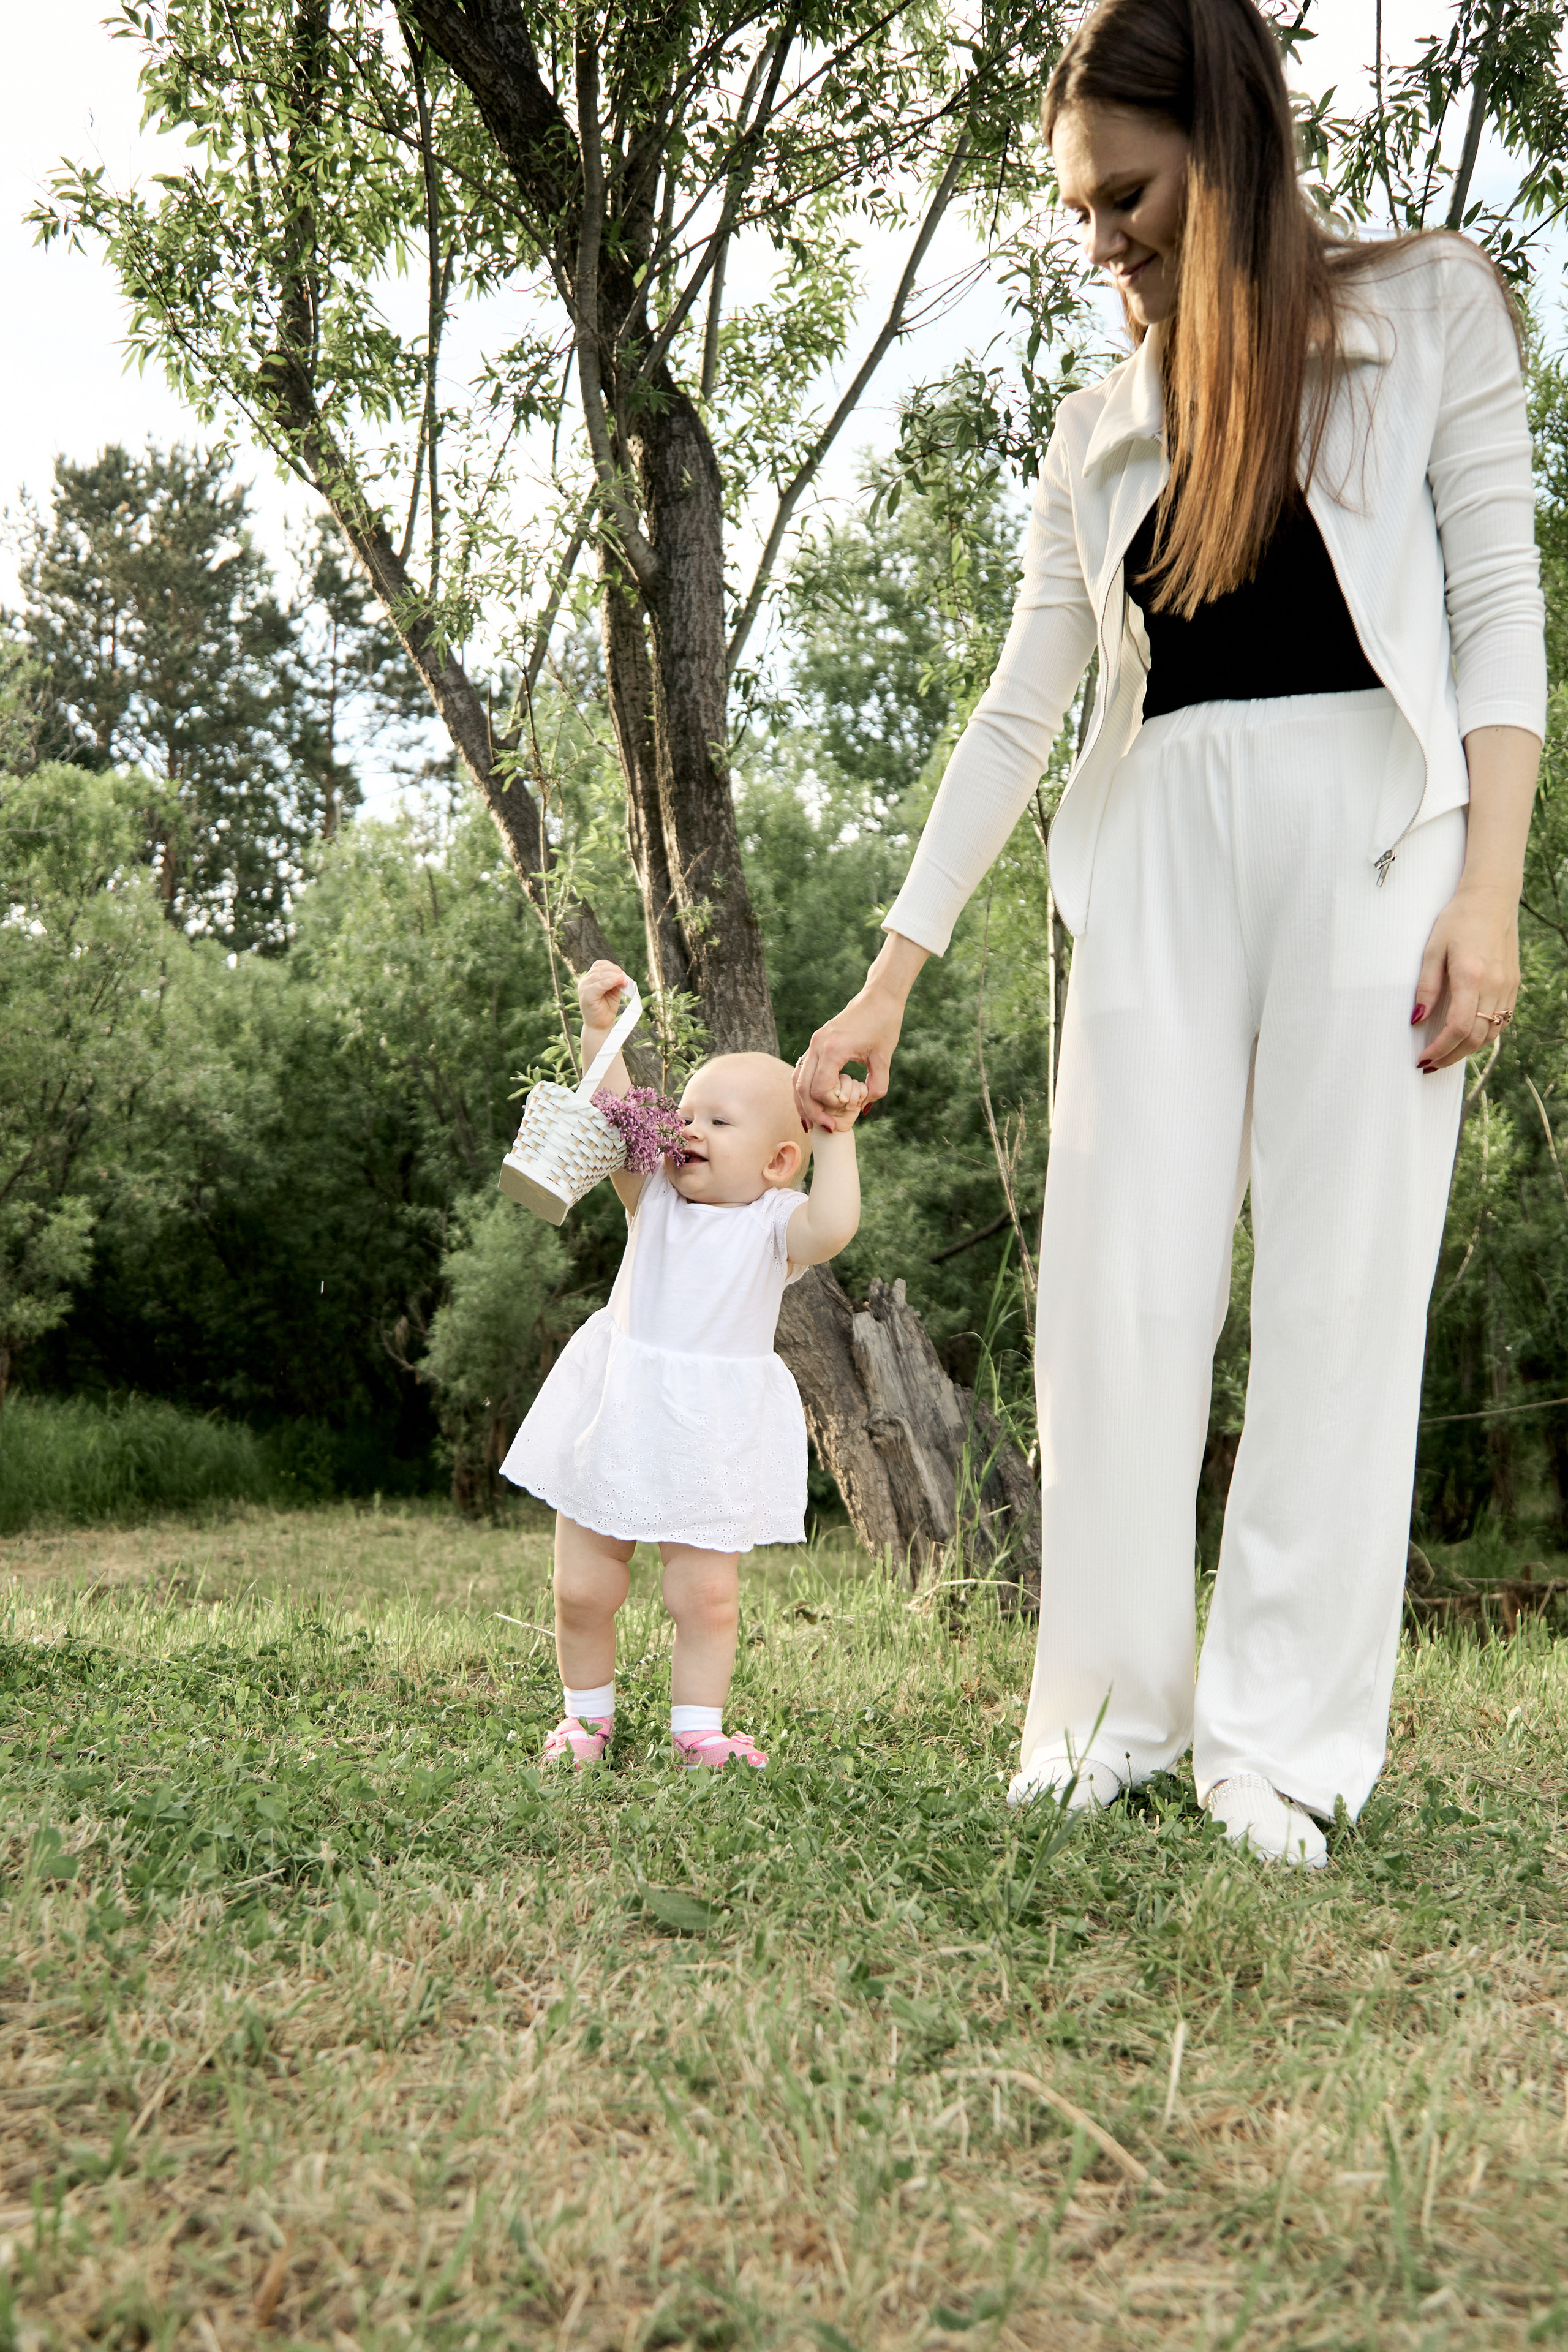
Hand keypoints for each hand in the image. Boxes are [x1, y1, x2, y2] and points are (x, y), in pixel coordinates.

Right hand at [578, 958, 630, 1033]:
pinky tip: (619, 982)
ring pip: (600, 976)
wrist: (601, 1025)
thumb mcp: (613, 991)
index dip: (611, 966)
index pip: (599, 965)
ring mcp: (584, 988)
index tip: (622, 973)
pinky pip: (599, 985)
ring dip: (614, 976)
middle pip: (600, 969)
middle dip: (614, 971)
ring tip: (624, 980)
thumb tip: (622, 975)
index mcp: (589, 979)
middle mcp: (584, 982)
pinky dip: (610, 982)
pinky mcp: (586, 996)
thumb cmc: (606, 1008)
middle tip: (625, 976)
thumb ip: (616, 981)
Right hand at [794, 994, 901, 1130]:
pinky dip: (804, 1088)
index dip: (831, 1105)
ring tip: (814, 1121)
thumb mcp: (884, 1058)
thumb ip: (876, 1086)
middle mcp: (818, 1045)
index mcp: (833, 1049)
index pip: (820, 1089)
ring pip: (797, 1079)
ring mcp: (814, 1042)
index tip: (848, 1106)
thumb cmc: (884, 1024)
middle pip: (802, 1088)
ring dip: (803, 1102)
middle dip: (812, 1112)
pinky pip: (802, 1070)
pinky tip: (812, 1103)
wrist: (879, 997)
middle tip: (827, 1128)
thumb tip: (863, 1109)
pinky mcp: (816, 1042)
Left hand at [1412, 882, 1519, 1072]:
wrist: (1491, 899)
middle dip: (1450, 1056)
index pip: (1457, 1028)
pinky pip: (1502, 1021)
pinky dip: (1483, 1035)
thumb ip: (1426, 987)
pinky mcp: (1514, 985)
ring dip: (1467, 1049)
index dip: (1439, 1050)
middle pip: (1475, 1038)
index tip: (1423, 1060)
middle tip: (1430, 1065)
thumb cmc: (1457, 921)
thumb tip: (1416, 1019)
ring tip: (1444, 1054)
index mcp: (1471, 976)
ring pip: (1491, 1033)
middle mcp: (1494, 985)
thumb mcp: (1432, 950)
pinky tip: (1466, 1035)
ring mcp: (1508, 986)